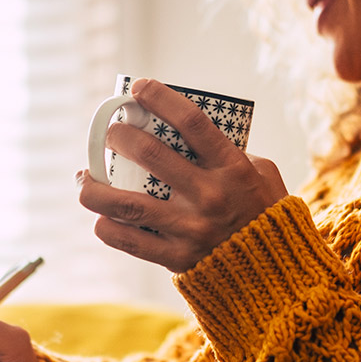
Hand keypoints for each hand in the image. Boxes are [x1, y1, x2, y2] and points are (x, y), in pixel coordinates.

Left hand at [78, 78, 289, 272]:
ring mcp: (191, 228)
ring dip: (95, 187)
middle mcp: (210, 196)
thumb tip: (190, 134)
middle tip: (110, 133)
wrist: (276, 273)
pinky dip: (107, 227)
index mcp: (233, 168)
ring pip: (127, 203)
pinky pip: (130, 241)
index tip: (139, 88)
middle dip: (119, 136)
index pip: (191, 122)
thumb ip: (232, 152)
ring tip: (84, 178)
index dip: (160, 98)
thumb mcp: (264, 174)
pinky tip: (100, 218)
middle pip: (151, 154)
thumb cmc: (267, 214)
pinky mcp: (178, 257)